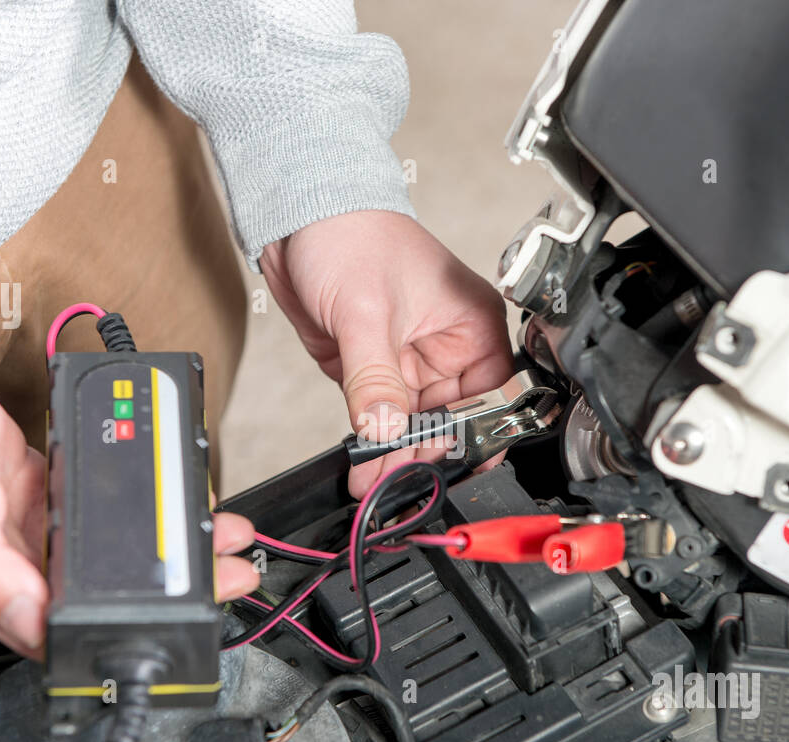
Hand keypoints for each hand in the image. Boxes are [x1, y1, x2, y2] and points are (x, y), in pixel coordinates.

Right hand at [0, 341, 258, 656]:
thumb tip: (39, 625)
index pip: (71, 633)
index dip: (134, 630)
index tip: (193, 615)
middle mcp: (13, 570)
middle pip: (107, 595)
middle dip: (176, 587)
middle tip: (231, 573)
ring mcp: (29, 532)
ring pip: (112, 556)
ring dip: (169, 548)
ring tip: (220, 535)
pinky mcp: (40, 495)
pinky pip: (101, 514)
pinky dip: (143, 511)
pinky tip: (173, 502)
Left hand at [260, 211, 511, 496]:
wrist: (298, 216)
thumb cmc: (352, 234)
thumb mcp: (368, 313)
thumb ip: (376, 380)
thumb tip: (386, 431)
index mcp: (471, 324)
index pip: (490, 394)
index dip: (468, 430)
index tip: (441, 458)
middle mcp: (445, 345)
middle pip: (447, 418)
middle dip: (421, 451)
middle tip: (394, 477)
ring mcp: (407, 358)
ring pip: (410, 423)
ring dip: (392, 452)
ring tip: (373, 479)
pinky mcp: (372, 367)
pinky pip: (378, 414)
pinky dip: (370, 438)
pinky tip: (362, 461)